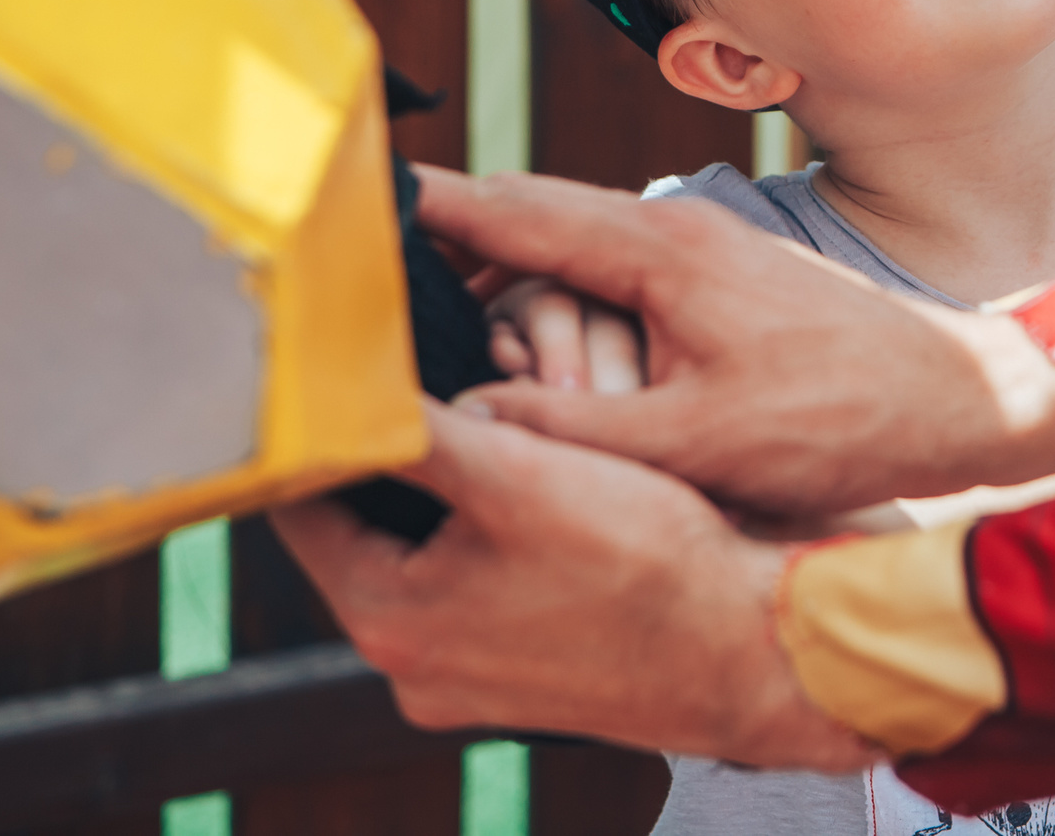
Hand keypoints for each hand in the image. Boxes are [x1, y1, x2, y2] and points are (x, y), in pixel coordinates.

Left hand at [272, 398, 878, 768]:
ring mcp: (469, 680)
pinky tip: (540, 488)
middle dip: (393, 462)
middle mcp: (413, 666)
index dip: (318, 435)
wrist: (750, 649)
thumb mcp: (522, 471)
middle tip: (416, 385)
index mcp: (389, 621)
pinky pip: (480, 588)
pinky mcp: (523, 675)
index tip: (329, 375)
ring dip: (450, 496)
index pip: (304, 510)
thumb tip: (345, 386)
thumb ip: (419, 429)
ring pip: (429, 557)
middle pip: (366, 534)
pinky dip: (495, 536)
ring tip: (488, 426)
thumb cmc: (645, 564)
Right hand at [413, 167, 1054, 516]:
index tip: (348, 210)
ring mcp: (698, 246)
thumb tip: (472, 422)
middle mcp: (673, 229)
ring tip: (425, 312)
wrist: (959, 399)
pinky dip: (554, 289)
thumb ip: (580, 430)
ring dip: (500, 270)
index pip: (512, 210)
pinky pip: (608, 266)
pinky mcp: (718, 276)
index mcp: (658, 250)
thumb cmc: (842, 419)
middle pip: (528, 215)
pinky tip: (527, 335)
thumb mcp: (699, 442)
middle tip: (364, 278)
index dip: (425, 209)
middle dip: (446, 243)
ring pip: (568, 240)